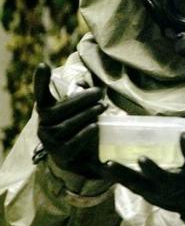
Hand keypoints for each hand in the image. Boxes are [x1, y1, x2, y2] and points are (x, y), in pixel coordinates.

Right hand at [34, 63, 106, 178]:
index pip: (41, 94)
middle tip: (100, 94)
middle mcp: (43, 125)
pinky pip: (74, 141)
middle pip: (62, 108)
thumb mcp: (79, 111)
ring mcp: (50, 140)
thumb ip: (80, 95)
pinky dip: (86, 132)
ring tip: (102, 107)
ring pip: (69, 124)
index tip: (43, 65)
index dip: (41, 80)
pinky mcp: (60, 154)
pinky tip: (95, 126)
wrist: (80, 160)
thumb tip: (83, 82)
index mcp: (47, 110)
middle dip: (83, 99)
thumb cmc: (79, 128)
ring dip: (88, 114)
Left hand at [105, 133, 184, 225]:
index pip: (162, 178)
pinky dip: (119, 177)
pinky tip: (109, 166)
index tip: (142, 158)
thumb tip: (183, 134)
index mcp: (176, 184)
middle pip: (138, 185)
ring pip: (131, 186)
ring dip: (117, 176)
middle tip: (109, 164)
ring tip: (104, 164)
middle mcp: (160, 192)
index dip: (152, 169)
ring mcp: (151, 195)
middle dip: (123, 174)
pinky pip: (131, 186)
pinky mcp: (146, 194)